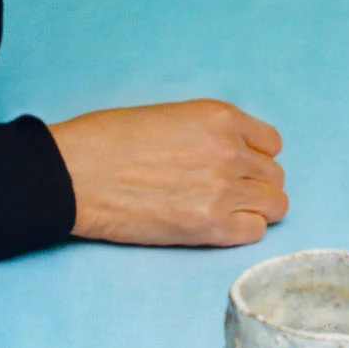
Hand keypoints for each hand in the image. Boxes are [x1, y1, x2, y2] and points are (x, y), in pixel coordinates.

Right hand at [47, 100, 288, 246]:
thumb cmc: (107, 141)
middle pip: (273, 176)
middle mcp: (230, 151)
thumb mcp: (169, 116)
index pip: (270, 143)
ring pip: (274, 204)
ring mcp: (223, 190)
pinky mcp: (209, 226)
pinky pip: (255, 231)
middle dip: (254, 184)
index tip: (237, 166)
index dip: (254, 156)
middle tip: (224, 192)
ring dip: (254, 208)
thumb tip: (229, 154)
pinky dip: (242, 229)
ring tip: (223, 211)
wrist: (74, 174)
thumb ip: (208, 133)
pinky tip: (214, 225)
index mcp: (220, 117)